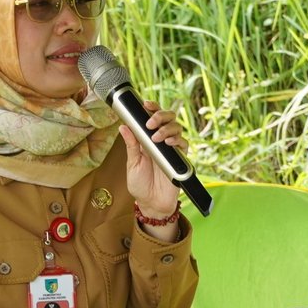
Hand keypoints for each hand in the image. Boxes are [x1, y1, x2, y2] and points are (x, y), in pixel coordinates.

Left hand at [119, 101, 186, 238]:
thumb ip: (131, 144)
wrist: (151, 203)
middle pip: (168, 118)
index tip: (146, 104)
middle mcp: (161, 141)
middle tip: (151, 123)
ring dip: (167, 128)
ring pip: (177, 127)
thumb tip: (124, 126)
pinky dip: (177, 140)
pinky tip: (168, 143)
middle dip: (161, 115)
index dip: (151, 108)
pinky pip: (183, 143)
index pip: (152, 118)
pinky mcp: (180, 158)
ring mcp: (171, 149)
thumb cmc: (140, 185)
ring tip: (157, 137)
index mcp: (147, 139)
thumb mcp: (132, 163)